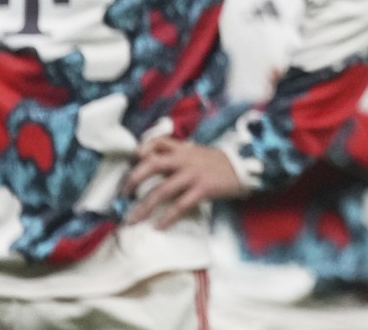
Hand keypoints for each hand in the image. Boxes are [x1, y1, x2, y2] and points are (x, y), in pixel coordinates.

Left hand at [123, 137, 244, 228]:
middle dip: (133, 180)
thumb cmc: (218, 163)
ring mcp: (194, 174)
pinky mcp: (203, 189)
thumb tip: (155, 165)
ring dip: (144, 207)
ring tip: (132, 219)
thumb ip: (178, 156)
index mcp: (183, 149)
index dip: (141, 151)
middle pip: (152, 164)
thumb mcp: (197, 153)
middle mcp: (185, 159)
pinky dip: (167, 217)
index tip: (131, 162)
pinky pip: (180, 205)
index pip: (157, 142)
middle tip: (123, 194)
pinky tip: (158, 226)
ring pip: (162, 190)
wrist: (244, 167)